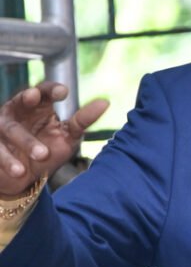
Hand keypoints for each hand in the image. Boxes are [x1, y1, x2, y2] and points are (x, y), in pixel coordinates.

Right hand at [0, 82, 108, 198]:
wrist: (24, 177)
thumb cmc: (48, 149)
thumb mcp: (68, 136)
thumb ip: (83, 120)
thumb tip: (105, 102)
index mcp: (38, 106)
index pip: (44, 91)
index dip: (51, 89)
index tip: (63, 92)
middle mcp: (17, 112)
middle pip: (20, 100)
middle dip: (26, 98)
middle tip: (34, 96)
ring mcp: (2, 129)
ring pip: (11, 129)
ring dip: (25, 141)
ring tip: (42, 154)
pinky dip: (8, 161)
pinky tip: (20, 171)